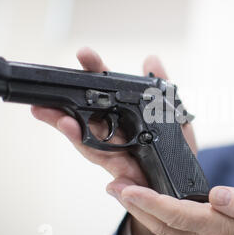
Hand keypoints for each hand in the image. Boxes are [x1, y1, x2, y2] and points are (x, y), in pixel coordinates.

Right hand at [31, 47, 196, 234]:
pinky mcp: (123, 175)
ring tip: (63, 122)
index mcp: (126, 114)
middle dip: (69, 104)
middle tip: (51, 92)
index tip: (84, 54)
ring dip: (74, 134)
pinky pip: (113, 172)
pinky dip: (106, 170)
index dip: (96, 72)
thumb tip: (151, 59)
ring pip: (90, 144)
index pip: (108, 89)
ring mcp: (116, 155)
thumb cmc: (176, 147)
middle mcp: (115, 133)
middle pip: (88, 116)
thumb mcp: (174, 114)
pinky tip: (101, 169)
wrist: (182, 180)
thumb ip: (162, 89)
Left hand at [119, 184, 233, 234]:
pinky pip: (167, 223)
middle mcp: (201, 234)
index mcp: (216, 225)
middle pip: (159, 222)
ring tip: (120, 190)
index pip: (177, 214)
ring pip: (160, 225)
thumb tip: (218, 194)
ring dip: (137, 208)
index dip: (151, 201)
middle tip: (113, 186)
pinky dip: (150, 210)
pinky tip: (143, 199)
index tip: (131, 189)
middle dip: (133, 205)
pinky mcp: (196, 231)